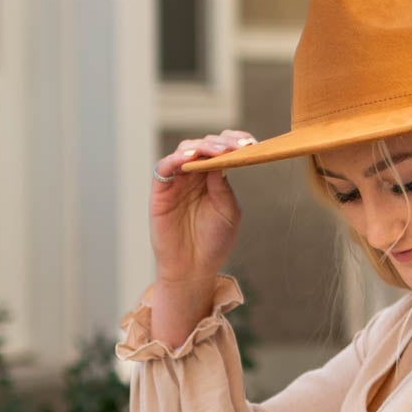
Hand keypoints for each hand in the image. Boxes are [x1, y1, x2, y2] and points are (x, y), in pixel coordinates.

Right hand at [149, 128, 258, 285]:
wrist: (192, 270)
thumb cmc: (213, 243)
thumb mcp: (228, 212)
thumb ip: (223, 187)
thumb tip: (220, 159)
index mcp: (213, 178)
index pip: (222, 151)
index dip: (235, 142)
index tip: (251, 142)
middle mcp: (195, 175)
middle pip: (205, 146)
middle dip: (222, 143)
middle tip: (237, 146)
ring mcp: (177, 181)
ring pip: (186, 150)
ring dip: (203, 147)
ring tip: (219, 151)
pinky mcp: (161, 190)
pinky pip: (165, 166)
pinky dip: (177, 158)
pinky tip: (191, 157)